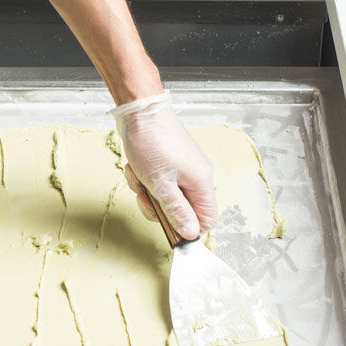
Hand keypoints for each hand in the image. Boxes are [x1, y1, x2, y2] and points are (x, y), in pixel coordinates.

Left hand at [112, 93, 216, 238]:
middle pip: (183, 211)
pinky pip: (160, 183)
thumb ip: (176, 211)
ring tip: (139, 177)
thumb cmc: (151, 141)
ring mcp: (184, 169)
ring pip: (167, 198)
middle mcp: (197, 176)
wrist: (140, 112)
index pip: (207, 219)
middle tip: (146, 197)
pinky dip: (145, 180)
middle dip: (159, 208)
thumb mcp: (160, 184)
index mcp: (201, 182)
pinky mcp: (171, 163)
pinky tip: (137, 168)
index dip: (188, 228)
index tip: (168, 227)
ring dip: (148, 192)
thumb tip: (190, 233)